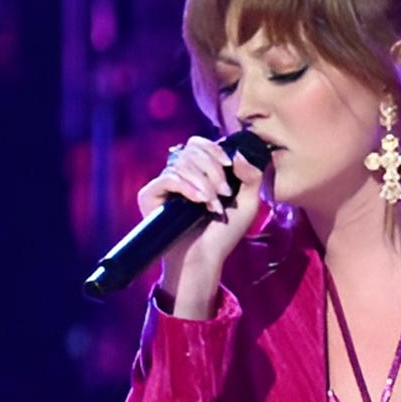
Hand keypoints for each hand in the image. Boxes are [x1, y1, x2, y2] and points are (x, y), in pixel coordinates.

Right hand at [139, 135, 263, 312]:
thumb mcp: (247, 202)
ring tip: (213, 205)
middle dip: (212, 169)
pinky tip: (198, 201)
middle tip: (224, 193)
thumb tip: (237, 152)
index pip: (199, 144)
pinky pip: (167, 178)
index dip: (214, 149)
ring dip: (203, 183)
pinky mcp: (149, 195)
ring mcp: (163, 184)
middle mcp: (179, 174)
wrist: (204, 257)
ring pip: (181, 163)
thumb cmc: (224, 233)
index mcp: (198, 172)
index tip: (229, 166)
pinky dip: (186, 186)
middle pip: (191, 150)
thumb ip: (251, 175)